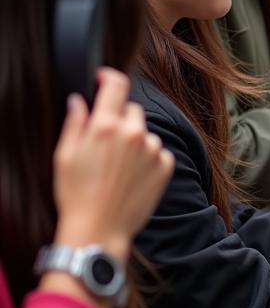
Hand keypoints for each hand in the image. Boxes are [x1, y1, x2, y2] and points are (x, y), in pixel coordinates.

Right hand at [52, 68, 174, 263]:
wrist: (99, 229)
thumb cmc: (76, 195)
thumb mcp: (65, 156)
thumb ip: (75, 123)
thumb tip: (79, 100)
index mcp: (106, 126)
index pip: (116, 85)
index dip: (109, 78)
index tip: (103, 80)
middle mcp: (134, 133)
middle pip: (131, 110)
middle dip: (118, 119)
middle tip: (104, 143)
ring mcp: (153, 149)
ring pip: (145, 133)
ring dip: (134, 141)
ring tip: (116, 167)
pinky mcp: (165, 166)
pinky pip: (158, 152)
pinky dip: (147, 159)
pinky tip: (131, 176)